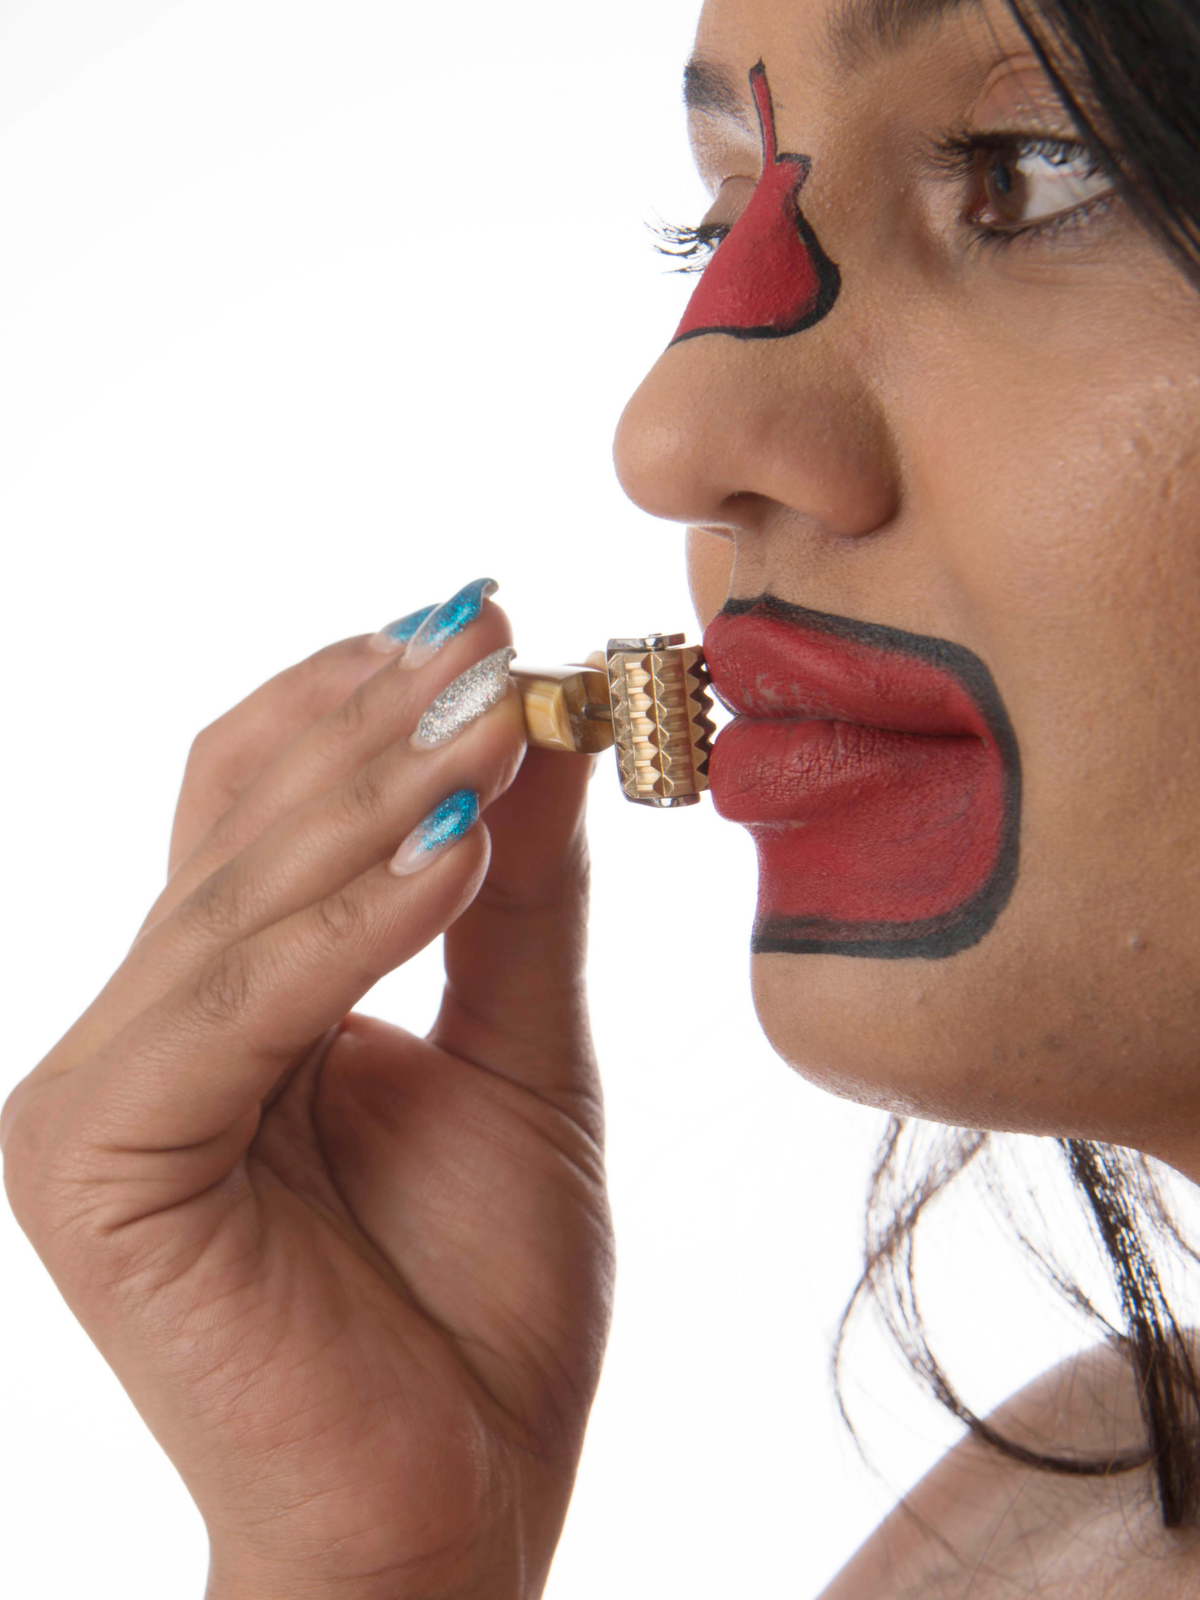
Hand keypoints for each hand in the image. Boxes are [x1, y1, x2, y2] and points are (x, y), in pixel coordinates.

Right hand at [2, 599, 612, 1599]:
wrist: (450, 1515)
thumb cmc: (478, 1304)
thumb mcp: (523, 1059)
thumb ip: (520, 899)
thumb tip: (547, 724)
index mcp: (224, 1000)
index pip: (256, 799)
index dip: (356, 699)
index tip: (484, 618)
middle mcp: (139, 1028)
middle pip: (243, 824)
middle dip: (381, 722)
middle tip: (498, 630)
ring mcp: (98, 1091)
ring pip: (239, 895)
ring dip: (381, 793)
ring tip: (502, 710)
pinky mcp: (92, 1162)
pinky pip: (242, 1003)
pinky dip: (356, 922)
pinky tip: (464, 852)